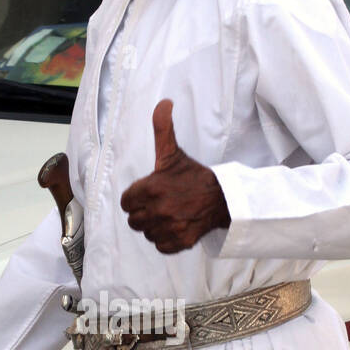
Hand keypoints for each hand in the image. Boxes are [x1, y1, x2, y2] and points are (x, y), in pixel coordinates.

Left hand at [119, 99, 229, 253]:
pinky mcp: (179, 241)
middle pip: (134, 220)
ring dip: (153, 226)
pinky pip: (160, 246)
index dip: (135, 197)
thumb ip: (162, 128)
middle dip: (143, 212)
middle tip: (158, 205)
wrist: (223, 198)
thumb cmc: (194, 175)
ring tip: (167, 215)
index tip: (148, 194)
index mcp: (152, 188)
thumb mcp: (173, 153)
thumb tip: (164, 102)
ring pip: (146, 233)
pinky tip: (174, 227)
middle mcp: (158, 210)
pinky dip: (165, 239)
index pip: (126, 201)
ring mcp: (169, 227)